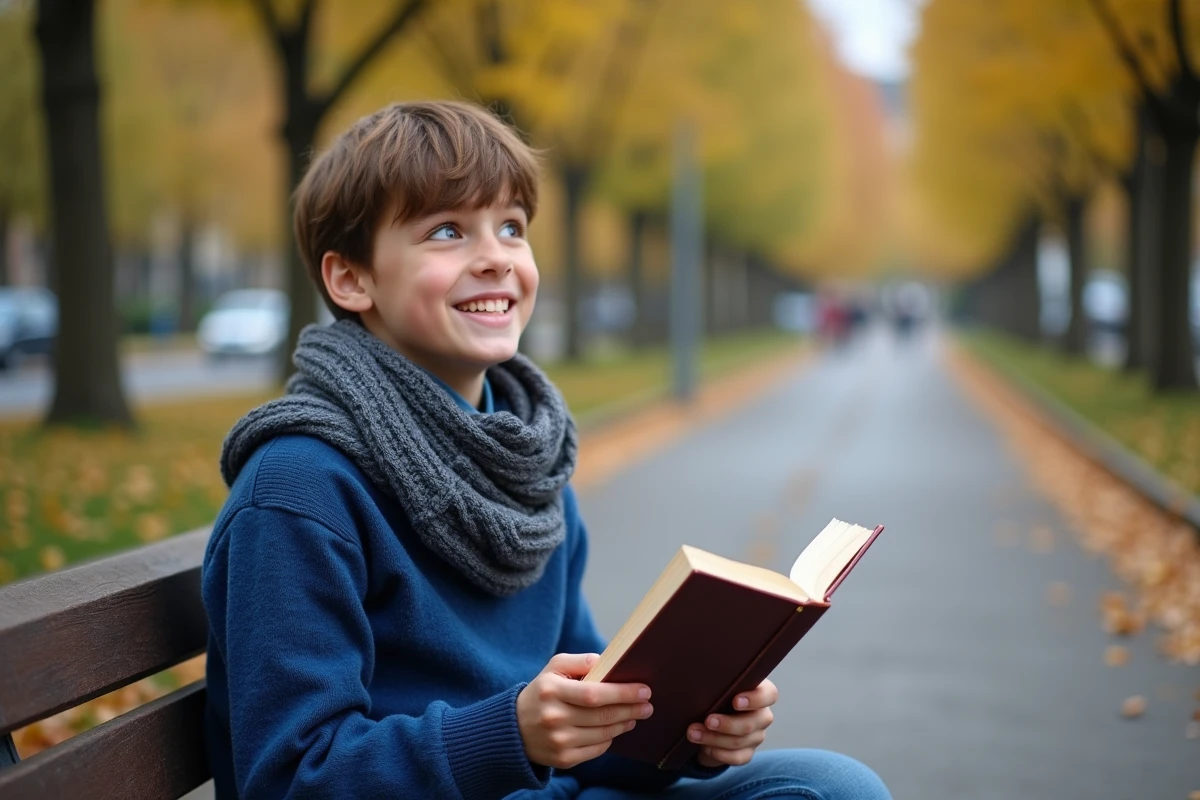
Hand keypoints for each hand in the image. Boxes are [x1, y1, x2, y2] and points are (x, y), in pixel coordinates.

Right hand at [517, 653, 653, 768]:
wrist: (514, 728)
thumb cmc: (541, 692)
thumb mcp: (553, 668)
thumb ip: (580, 661)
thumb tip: (608, 662)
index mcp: (551, 691)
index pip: (594, 693)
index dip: (622, 693)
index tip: (644, 690)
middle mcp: (554, 718)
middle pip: (602, 715)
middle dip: (630, 709)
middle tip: (648, 705)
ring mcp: (558, 741)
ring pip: (603, 734)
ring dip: (624, 724)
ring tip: (635, 716)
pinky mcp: (563, 759)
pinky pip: (596, 750)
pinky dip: (609, 739)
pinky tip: (615, 729)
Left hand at [690, 679, 776, 767]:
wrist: (708, 719)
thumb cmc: (714, 695)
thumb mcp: (718, 687)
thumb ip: (719, 684)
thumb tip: (701, 683)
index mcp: (759, 692)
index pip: (769, 695)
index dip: (755, 699)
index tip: (735, 701)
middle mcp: (761, 714)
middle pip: (751, 723)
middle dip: (727, 724)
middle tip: (707, 721)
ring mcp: (756, 735)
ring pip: (740, 741)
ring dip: (714, 739)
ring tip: (693, 733)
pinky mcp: (747, 752)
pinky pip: (737, 757)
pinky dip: (718, 753)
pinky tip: (704, 747)